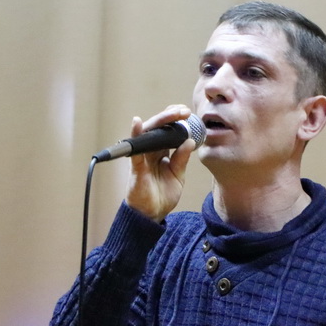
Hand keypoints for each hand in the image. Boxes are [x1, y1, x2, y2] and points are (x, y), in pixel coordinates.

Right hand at [125, 105, 196, 222]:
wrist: (152, 215)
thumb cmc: (162, 195)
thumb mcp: (178, 176)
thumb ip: (182, 159)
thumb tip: (190, 141)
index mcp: (161, 153)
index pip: (167, 131)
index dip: (176, 121)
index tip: (188, 113)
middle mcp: (150, 152)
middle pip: (158, 128)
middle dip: (170, 117)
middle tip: (184, 111)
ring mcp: (142, 158)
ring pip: (148, 134)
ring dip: (159, 121)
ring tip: (172, 113)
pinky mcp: (136, 167)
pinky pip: (135, 150)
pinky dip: (135, 135)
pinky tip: (137, 123)